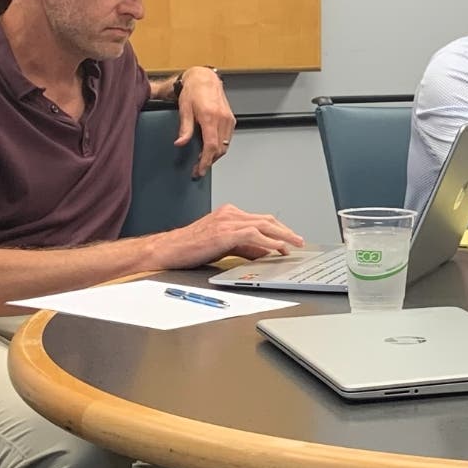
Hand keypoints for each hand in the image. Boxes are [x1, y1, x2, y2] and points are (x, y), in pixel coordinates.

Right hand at [147, 203, 304, 269]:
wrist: (168, 249)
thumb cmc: (191, 247)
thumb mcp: (224, 245)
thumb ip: (245, 248)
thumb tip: (265, 253)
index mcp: (230, 214)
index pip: (261, 219)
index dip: (279, 229)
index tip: (290, 238)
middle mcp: (230, 214)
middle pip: (266, 220)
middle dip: (285, 231)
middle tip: (299, 241)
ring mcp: (227, 221)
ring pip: (263, 225)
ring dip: (282, 236)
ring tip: (293, 245)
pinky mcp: (224, 232)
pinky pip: (252, 235)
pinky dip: (267, 241)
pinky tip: (277, 248)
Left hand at [176, 67, 236, 177]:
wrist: (204, 79)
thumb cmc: (193, 91)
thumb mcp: (184, 109)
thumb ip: (185, 128)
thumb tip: (180, 143)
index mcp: (210, 117)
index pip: (211, 146)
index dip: (205, 161)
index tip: (199, 170)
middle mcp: (222, 119)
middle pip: (219, 149)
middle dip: (209, 161)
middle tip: (198, 169)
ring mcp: (228, 119)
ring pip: (225, 145)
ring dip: (215, 155)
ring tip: (203, 160)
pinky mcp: (231, 119)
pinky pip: (227, 138)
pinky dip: (220, 146)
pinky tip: (211, 148)